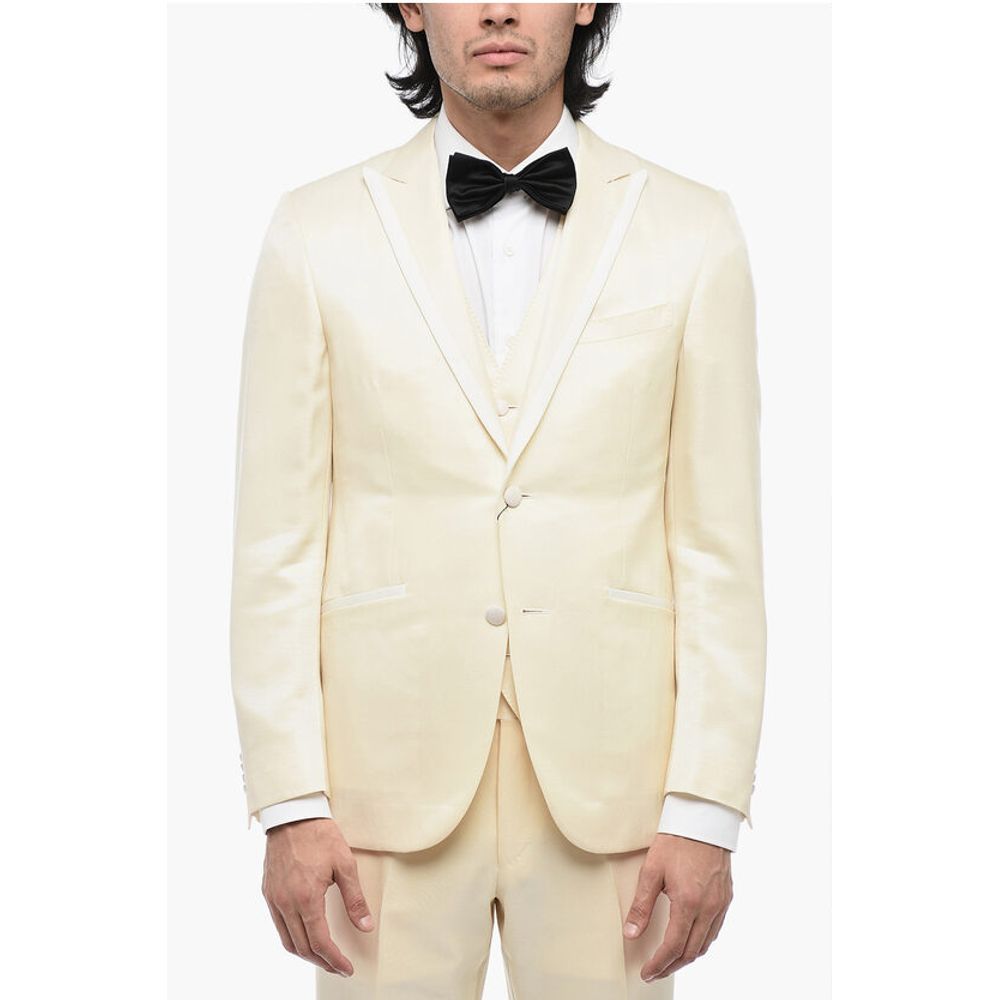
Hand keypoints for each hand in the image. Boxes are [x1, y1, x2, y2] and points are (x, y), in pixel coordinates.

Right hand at [262, 817, 373, 976]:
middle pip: (302, 947)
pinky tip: (304, 935)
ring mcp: (274, 899)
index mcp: (306, 898)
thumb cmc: (320, 836)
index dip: (334, 960)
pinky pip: (278, 925)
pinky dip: (292, 938)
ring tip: (323, 956)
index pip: (320, 942)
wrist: (293, 815)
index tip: (346, 968)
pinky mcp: (268, 892)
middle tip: (338, 966)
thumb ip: (355, 899)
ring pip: (287, 940)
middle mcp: (286, 903)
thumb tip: (365, 926)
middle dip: (322, 961)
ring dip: (305, 953)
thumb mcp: (345, 864)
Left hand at [623, 832, 732, 982]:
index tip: (647, 972)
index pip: (673, 947)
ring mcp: (721, 904)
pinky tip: (690, 940)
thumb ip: (641, 906)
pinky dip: (701, 942)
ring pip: (705, 944)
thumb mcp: (651, 871)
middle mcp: (709, 908)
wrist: (703, 820)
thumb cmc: (676, 841)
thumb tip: (631, 934)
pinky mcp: (726, 898)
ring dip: (687, 957)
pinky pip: (715, 930)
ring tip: (669, 960)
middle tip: (655, 970)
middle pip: (691, 951)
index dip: (659, 964)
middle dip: (671, 965)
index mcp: (689, 903)